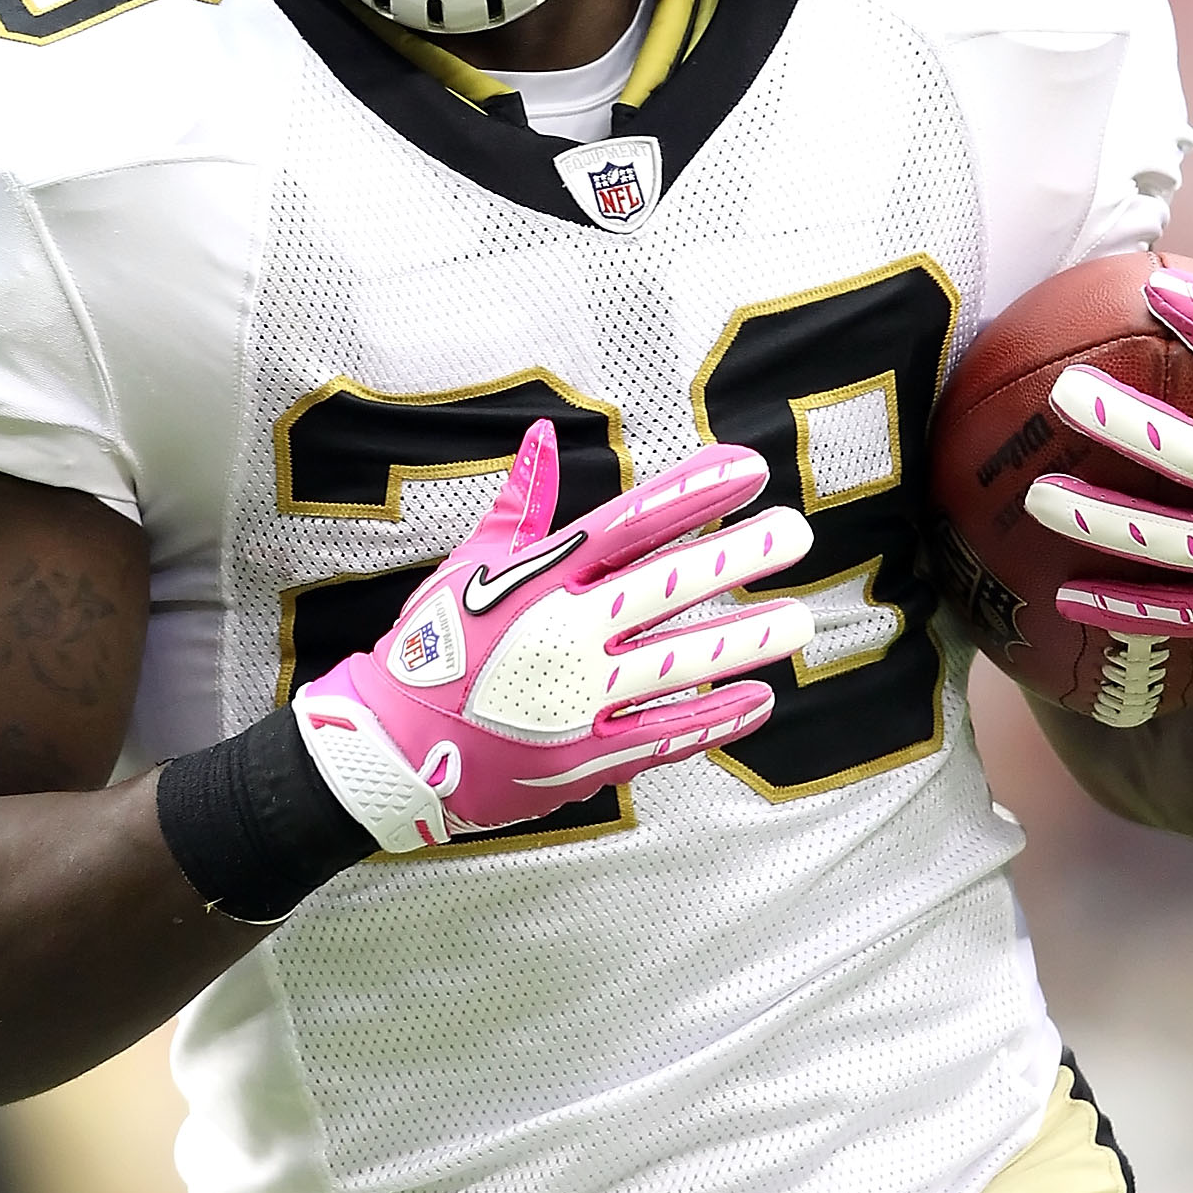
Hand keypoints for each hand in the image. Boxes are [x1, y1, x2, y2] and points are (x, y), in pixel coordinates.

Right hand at [294, 422, 812, 848]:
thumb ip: (517, 506)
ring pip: (679, 662)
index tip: (748, 469)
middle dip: (737, 556)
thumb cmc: (430, 651)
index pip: (631, 523)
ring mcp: (580, 699)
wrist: (391, 750)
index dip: (693, 493)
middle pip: (667, 586)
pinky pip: (665, 735)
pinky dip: (715, 718)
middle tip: (797, 534)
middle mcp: (566, 632)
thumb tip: (542, 436)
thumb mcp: (465, 569)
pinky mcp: (586, 756)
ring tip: (800, 620)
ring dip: (745, 640)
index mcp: (541, 580)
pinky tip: (760, 699)